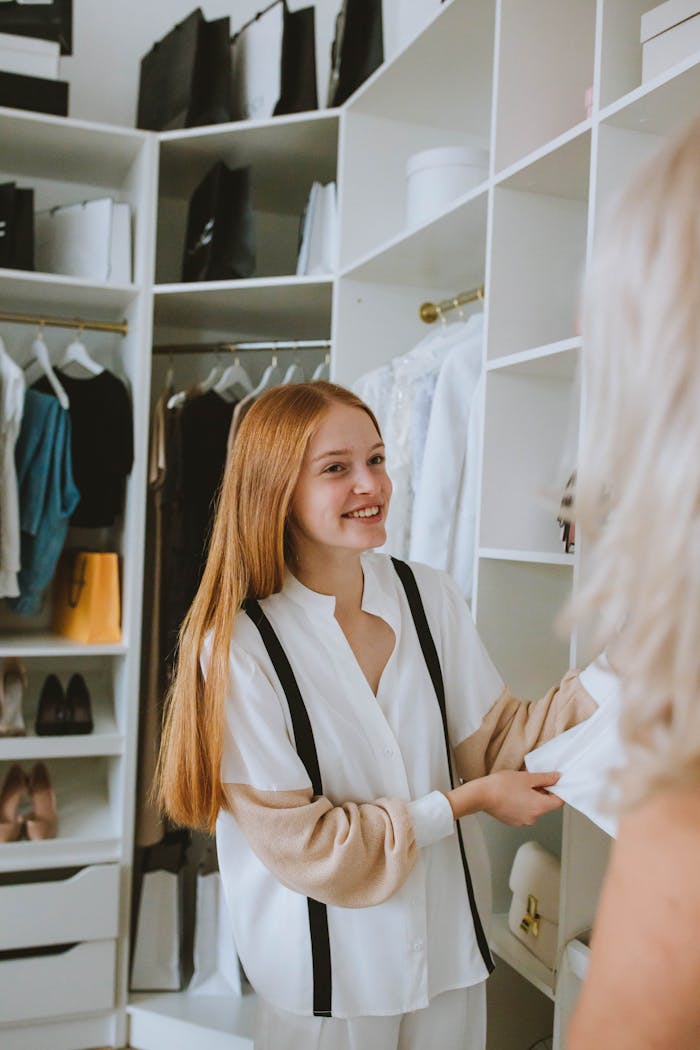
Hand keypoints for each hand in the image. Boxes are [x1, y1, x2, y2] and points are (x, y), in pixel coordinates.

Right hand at [446, 770, 563, 824]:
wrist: (480, 795)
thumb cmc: (501, 786)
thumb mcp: (526, 777)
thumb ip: (544, 778)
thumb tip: (556, 778)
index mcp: (539, 807)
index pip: (559, 802)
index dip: (558, 790)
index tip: (553, 782)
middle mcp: (533, 817)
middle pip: (545, 804)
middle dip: (541, 791)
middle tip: (531, 779)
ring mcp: (522, 821)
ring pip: (533, 807)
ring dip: (530, 797)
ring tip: (518, 786)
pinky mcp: (512, 821)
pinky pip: (523, 811)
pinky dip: (521, 803)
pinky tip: (511, 794)